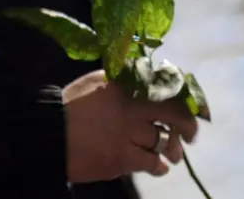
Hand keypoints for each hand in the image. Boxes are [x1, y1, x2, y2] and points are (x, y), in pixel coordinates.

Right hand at [62, 70, 198, 182]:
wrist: (47, 133)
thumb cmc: (72, 105)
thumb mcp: (99, 81)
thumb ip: (127, 78)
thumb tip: (154, 76)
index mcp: (127, 82)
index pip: (168, 85)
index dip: (187, 97)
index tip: (196, 107)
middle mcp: (131, 104)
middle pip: (173, 113)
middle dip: (188, 125)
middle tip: (192, 134)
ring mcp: (127, 132)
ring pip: (164, 140)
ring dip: (173, 149)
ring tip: (175, 155)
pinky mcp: (121, 157)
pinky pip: (151, 163)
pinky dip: (159, 166)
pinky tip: (160, 167)